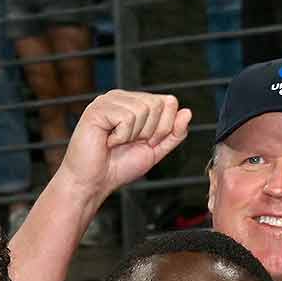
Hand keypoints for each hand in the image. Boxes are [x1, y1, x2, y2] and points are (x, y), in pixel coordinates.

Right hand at [54, 90, 191, 204]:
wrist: (94, 183)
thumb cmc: (119, 166)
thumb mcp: (155, 150)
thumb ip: (173, 133)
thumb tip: (187, 112)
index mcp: (135, 103)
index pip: (168, 102)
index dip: (165, 127)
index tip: (147, 143)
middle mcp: (122, 97)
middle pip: (157, 104)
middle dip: (151, 132)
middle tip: (131, 143)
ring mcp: (108, 100)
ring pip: (143, 109)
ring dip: (134, 135)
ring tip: (117, 142)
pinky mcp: (97, 109)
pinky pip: (126, 117)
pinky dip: (121, 136)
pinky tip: (108, 141)